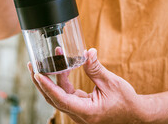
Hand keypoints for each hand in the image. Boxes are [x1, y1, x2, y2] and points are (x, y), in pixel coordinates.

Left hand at [28, 48, 150, 123]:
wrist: (135, 113)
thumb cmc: (125, 101)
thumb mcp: (111, 83)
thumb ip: (96, 69)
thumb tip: (87, 52)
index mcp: (87, 112)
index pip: (61, 99)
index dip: (48, 86)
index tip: (38, 74)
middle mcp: (79, 114)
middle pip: (53, 99)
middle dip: (41, 82)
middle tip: (33, 65)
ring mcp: (78, 111)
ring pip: (58, 96)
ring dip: (51, 79)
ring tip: (44, 62)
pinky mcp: (80, 106)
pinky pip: (66, 93)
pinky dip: (62, 80)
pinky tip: (62, 67)